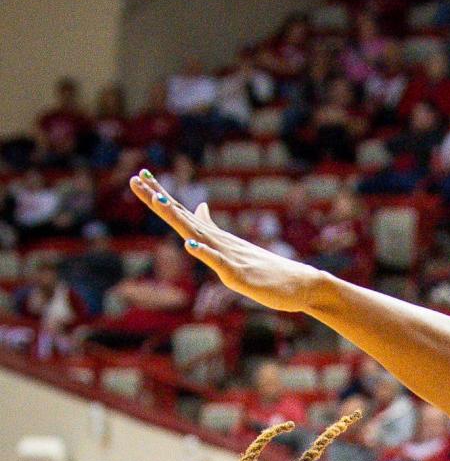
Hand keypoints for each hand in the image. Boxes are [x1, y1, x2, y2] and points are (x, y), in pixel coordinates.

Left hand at [129, 171, 318, 311]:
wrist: (301, 284)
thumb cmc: (268, 270)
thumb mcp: (233, 249)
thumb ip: (213, 229)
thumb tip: (198, 208)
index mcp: (215, 238)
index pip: (182, 213)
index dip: (160, 196)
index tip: (140, 176)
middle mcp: (219, 242)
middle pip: (183, 218)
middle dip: (158, 200)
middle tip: (136, 179)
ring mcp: (229, 257)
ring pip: (198, 235)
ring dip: (178, 219)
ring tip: (158, 201)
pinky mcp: (239, 275)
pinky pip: (219, 263)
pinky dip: (205, 253)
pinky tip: (190, 244)